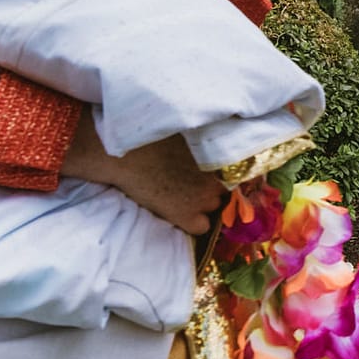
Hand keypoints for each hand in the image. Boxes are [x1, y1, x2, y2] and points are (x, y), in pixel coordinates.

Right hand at [60, 110, 221, 234]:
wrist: (125, 154)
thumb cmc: (150, 136)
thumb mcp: (186, 131)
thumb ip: (205, 139)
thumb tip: (214, 136)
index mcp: (220, 155)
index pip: (234, 170)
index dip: (217, 172)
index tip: (204, 171)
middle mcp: (217, 177)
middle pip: (224, 188)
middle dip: (211, 185)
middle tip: (189, 180)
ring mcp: (204, 198)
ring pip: (214, 206)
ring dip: (203, 202)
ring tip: (180, 193)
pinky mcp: (186, 216)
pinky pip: (202, 227)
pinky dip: (193, 222)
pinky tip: (179, 212)